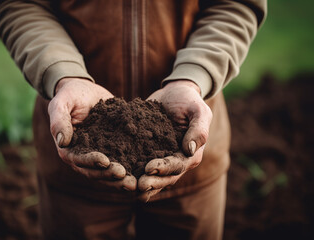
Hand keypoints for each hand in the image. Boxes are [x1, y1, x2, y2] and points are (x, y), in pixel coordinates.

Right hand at [48, 78, 135, 190]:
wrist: (85, 91)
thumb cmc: (70, 95)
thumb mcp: (61, 103)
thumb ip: (59, 120)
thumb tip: (62, 141)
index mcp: (68, 148)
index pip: (78, 160)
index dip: (91, 162)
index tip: (105, 162)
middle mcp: (82, 157)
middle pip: (95, 172)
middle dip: (110, 176)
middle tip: (127, 179)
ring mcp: (97, 156)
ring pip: (107, 173)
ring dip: (120, 180)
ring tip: (136, 183)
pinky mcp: (111, 151)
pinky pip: (120, 162)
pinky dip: (130, 169)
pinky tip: (143, 173)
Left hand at [138, 80, 211, 200]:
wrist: (174, 94)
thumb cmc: (189, 101)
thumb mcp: (198, 111)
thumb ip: (198, 130)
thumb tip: (189, 150)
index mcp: (191, 154)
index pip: (178, 165)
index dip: (164, 169)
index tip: (149, 168)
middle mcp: (178, 162)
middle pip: (166, 177)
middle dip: (153, 182)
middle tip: (139, 185)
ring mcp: (163, 160)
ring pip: (155, 178)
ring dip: (144, 185)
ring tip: (129, 187)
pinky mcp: (149, 155)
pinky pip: (142, 168)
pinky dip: (134, 176)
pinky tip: (122, 179)